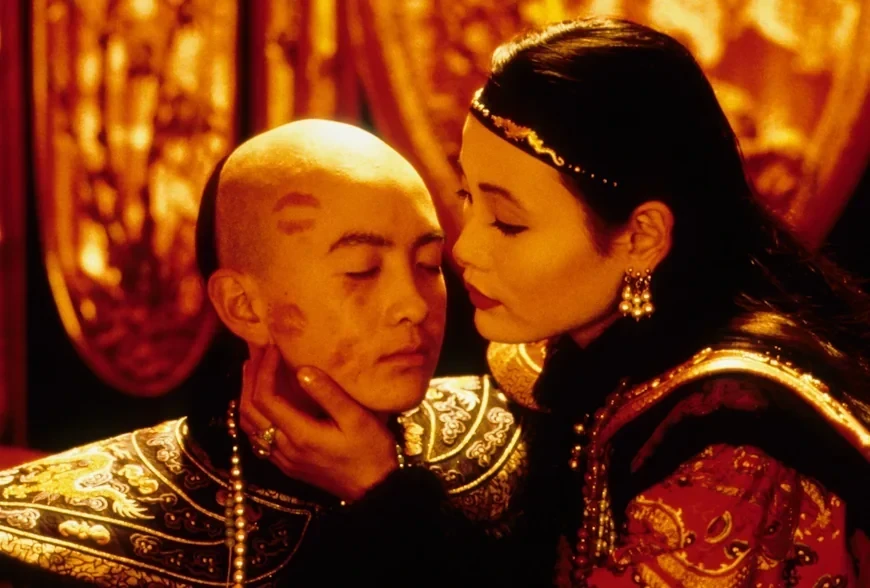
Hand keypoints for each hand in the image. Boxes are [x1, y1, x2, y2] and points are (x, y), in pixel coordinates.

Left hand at [238, 346, 399, 500]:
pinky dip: (254, 413)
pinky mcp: (288, 464)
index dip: (264, 370)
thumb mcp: (356, 418)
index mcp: (300, 434)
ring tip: (254, 371)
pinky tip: (263, 401)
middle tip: (256, 352)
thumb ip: (328, 393)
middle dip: (249, 379)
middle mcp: (284, 448)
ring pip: (249, 426)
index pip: (265, 398)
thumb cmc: (370, 451)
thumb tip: (302, 369)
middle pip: (249, 411)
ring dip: (247, 396)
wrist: (374, 490)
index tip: (272, 348)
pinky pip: (258, 437)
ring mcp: (284, 459)